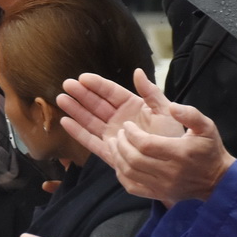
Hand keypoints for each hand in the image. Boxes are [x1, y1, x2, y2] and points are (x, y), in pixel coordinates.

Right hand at [56, 70, 182, 167]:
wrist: (174, 163)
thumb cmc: (172, 136)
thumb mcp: (165, 110)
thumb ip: (151, 92)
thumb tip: (137, 72)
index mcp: (133, 106)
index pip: (111, 92)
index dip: (97, 85)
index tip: (82, 77)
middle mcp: (120, 119)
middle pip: (97, 104)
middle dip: (81, 95)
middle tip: (66, 84)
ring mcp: (113, 135)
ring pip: (90, 120)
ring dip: (76, 110)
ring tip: (61, 99)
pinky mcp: (110, 151)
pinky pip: (90, 141)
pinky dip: (78, 132)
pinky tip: (65, 122)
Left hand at [112, 101, 234, 205]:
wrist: (216, 181)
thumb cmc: (209, 150)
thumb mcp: (206, 127)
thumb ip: (190, 114)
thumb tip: (172, 106)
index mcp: (180, 153)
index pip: (146, 144)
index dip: (132, 133)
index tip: (127, 125)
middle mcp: (169, 172)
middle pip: (134, 159)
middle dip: (122, 144)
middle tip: (120, 133)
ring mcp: (162, 186)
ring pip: (130, 173)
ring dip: (117, 157)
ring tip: (115, 144)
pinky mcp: (158, 195)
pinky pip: (132, 187)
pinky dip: (121, 174)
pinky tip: (119, 162)